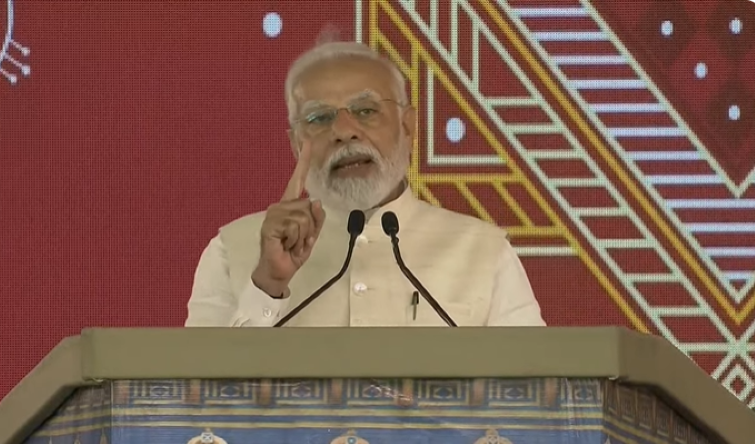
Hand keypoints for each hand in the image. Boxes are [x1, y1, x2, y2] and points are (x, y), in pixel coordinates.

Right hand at [251, 140, 325, 296]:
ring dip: (304, 236)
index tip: (307, 140)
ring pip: (304, 218)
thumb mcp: (311, 235)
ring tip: (292, 243)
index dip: (303, 160)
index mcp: (289, 205)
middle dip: (311, 228)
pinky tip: (285, 245)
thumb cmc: (292, 252)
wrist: (279, 271)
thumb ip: (317, 219)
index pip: (298, 180)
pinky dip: (296, 240)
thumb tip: (316, 201)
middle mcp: (280, 206)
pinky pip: (296, 226)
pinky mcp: (270, 225)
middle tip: (298, 240)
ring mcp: (273, 215)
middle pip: (309, 207)